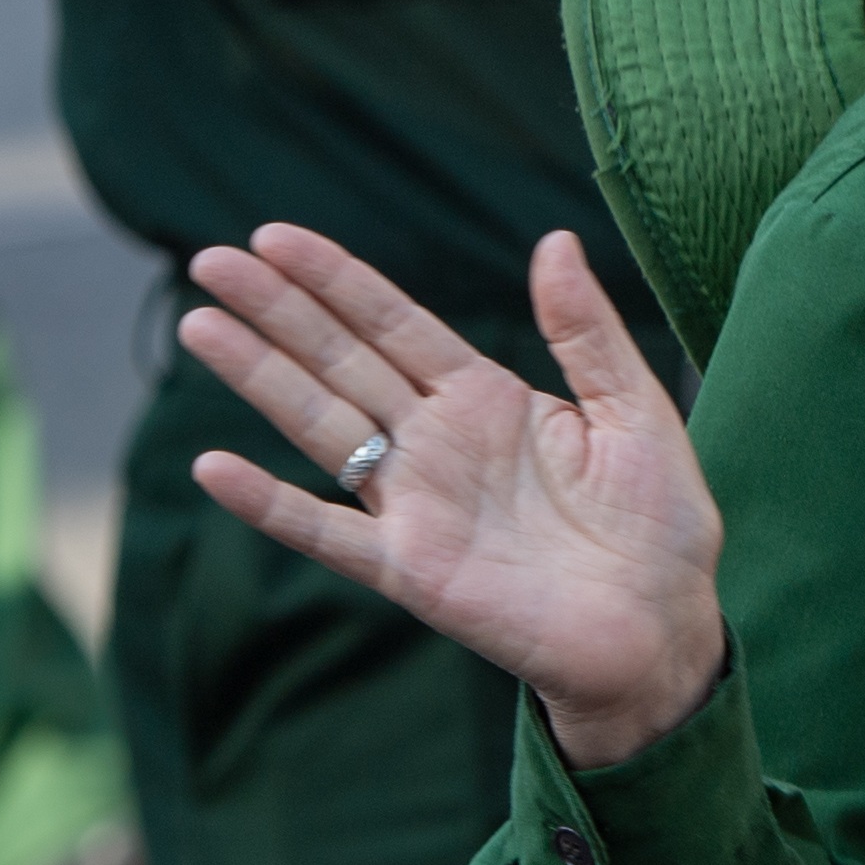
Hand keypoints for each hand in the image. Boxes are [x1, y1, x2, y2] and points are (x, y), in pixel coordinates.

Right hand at [180, 225, 731, 767]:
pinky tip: (215, 468)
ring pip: (322, 427)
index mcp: (487, 398)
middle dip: (277, 311)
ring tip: (201, 326)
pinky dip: (270, 504)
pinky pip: (327, 533)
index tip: (275, 235)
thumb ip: (587, 331)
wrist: (664, 629)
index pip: (393, 323)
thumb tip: (555, 239)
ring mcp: (417, 504)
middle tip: (210, 260)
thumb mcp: (636, 410)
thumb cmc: (658, 525)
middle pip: (341, 361)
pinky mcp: (411, 569)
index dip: (335, 280)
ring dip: (261, 378)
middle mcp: (438, 443)